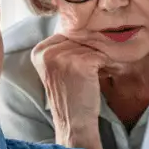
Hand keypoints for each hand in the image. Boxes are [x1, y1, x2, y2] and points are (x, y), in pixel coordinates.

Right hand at [31, 33, 107, 148]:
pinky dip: (109, 64)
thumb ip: (63, 48)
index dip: (80, 45)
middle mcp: (47, 52)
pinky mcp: (80, 63)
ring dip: (102, 57)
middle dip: (93, 50)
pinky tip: (105, 75)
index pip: (67, 34)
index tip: (84, 61)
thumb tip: (86, 26)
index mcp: (39, 51)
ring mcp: (62, 57)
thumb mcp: (57, 69)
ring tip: (101, 72)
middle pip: (80, 38)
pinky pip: (102, 54)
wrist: (74, 122)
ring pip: (93, 45)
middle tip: (98, 66)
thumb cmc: (70, 97)